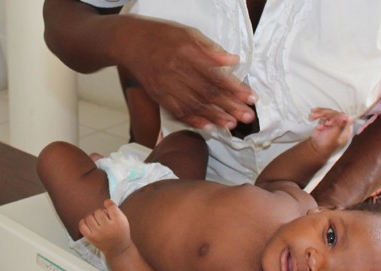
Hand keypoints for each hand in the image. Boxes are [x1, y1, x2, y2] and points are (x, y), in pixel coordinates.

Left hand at [79, 199, 133, 257]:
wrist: (118, 249)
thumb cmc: (120, 232)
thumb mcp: (123, 220)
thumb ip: (115, 210)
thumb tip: (104, 203)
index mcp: (118, 221)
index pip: (110, 206)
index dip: (108, 203)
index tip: (108, 206)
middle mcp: (108, 227)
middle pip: (98, 211)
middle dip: (101, 213)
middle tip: (104, 218)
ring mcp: (98, 233)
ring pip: (89, 217)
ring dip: (93, 217)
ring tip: (97, 221)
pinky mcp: (91, 238)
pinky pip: (82, 226)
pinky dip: (83, 222)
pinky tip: (88, 223)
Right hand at [118, 17, 255, 129]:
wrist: (130, 43)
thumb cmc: (162, 36)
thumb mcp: (188, 33)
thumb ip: (210, 49)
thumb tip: (232, 61)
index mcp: (187, 54)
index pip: (216, 75)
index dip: (235, 88)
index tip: (251, 97)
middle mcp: (177, 72)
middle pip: (208, 93)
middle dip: (230, 106)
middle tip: (248, 117)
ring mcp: (167, 87)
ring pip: (194, 106)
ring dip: (215, 117)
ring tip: (232, 125)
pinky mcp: (159, 96)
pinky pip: (178, 112)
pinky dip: (193, 121)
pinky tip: (208, 127)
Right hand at [307, 108, 352, 154]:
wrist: (316, 148)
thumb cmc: (326, 146)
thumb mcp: (334, 137)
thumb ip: (340, 127)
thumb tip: (348, 118)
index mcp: (345, 128)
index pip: (343, 118)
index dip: (336, 117)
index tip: (328, 121)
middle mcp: (340, 124)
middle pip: (334, 113)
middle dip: (325, 114)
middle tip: (318, 116)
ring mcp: (332, 122)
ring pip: (328, 112)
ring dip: (319, 113)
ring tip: (312, 116)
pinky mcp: (325, 121)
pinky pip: (322, 114)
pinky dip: (316, 115)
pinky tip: (312, 118)